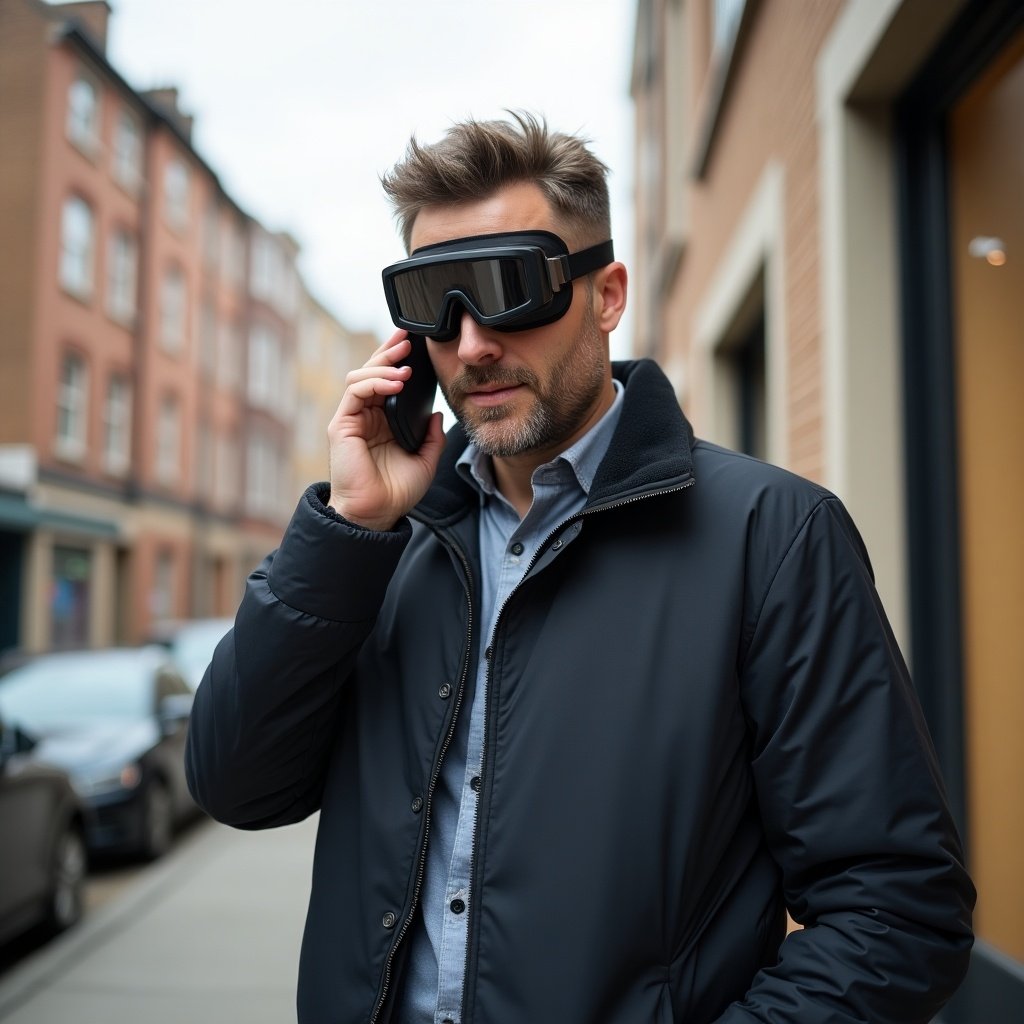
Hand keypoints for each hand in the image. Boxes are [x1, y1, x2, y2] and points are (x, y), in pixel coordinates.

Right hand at [326, 331, 444, 530]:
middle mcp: (366, 416)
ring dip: (383, 365)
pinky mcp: (342, 424)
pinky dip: (375, 382)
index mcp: (384, 421)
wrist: (377, 513)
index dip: (398, 361)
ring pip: (361, 376)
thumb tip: (437, 413)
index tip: (416, 345)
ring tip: (406, 366)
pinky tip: (395, 383)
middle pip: (372, 371)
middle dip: (389, 351)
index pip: (388, 381)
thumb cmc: (397, 492)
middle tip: (408, 340)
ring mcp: (352, 418)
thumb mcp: (426, 460)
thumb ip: (432, 437)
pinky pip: (355, 391)